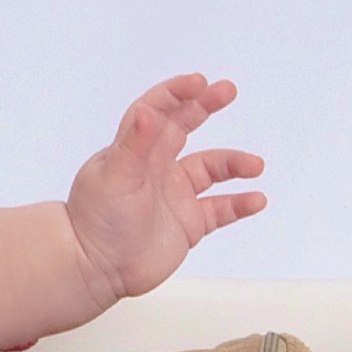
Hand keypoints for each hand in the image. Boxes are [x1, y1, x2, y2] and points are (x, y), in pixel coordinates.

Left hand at [63, 73, 266, 307]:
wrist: (95, 269)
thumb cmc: (96, 220)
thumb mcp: (114, 177)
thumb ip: (135, 144)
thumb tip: (149, 111)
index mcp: (136, 150)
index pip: (158, 110)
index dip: (178, 93)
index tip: (200, 82)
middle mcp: (157, 167)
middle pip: (185, 126)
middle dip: (206, 106)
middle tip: (228, 91)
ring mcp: (174, 195)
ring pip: (211, 170)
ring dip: (234, 164)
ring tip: (255, 165)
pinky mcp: (187, 223)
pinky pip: (220, 209)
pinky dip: (239, 204)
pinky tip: (256, 200)